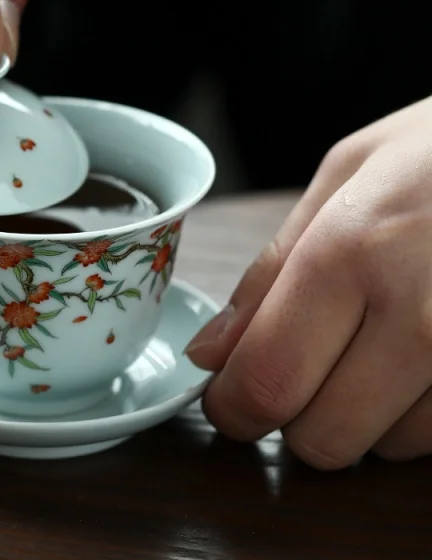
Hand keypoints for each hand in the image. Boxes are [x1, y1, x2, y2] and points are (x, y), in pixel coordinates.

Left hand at [186, 95, 431, 468]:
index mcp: (352, 252)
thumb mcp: (346, 174)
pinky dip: (415, 413)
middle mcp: (420, 317)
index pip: (268, 380)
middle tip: (298, 367)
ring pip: (384, 448)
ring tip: (375, 339)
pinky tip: (418, 356)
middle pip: (322, 437)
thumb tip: (211, 352)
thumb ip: (271, 269)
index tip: (227, 400)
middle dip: (291, 414)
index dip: (233, 407)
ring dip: (361, 413)